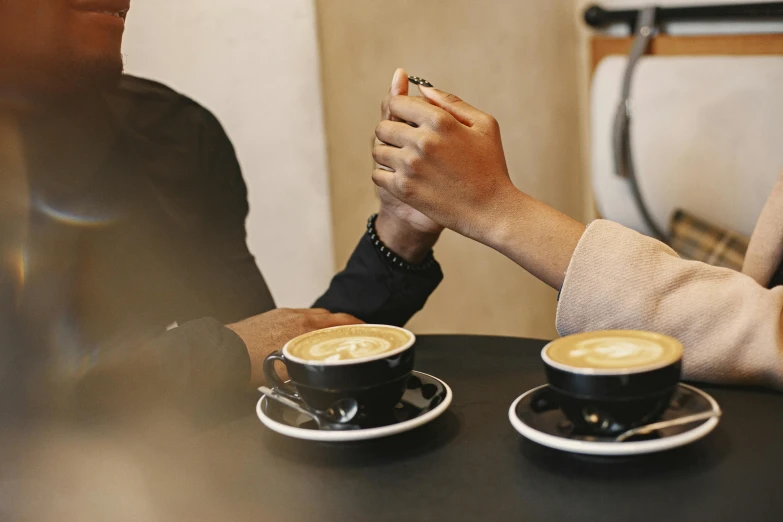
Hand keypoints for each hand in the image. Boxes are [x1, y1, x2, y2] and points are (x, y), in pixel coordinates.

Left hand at [227, 308, 363, 384]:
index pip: (340, 323)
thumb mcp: (284, 373)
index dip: (358, 326)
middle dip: (348, 323)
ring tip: (337, 333)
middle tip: (360, 331)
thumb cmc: (246, 364)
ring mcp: (284, 315)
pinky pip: (300, 316)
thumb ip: (306, 369)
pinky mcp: (273, 316)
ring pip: (315, 315)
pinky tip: (308, 334)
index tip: (370, 331)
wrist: (220, 353)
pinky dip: (311, 322)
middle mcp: (296, 318)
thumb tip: (321, 375)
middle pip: (331, 316)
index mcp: (303, 329)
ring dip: (329, 322)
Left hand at [372, 85, 515, 245]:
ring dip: (388, 153)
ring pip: (378, 150)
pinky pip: (378, 174)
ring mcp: (410, 166)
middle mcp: (422, 140)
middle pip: (383, 126)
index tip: (406, 117)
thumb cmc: (490, 166)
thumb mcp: (484, 125)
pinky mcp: (404, 189)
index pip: (397, 102)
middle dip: (392, 131)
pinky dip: (386, 175)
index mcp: (440, 120)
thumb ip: (451, 103)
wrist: (491, 210)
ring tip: (406, 160)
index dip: (399, 108)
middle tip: (406, 142)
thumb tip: (422, 88)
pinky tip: (404, 176)